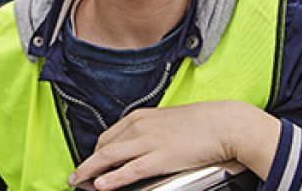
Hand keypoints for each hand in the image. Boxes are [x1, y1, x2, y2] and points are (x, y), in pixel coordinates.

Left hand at [68, 101, 281, 189]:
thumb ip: (151, 132)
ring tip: (78, 182)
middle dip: (87, 163)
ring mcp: (148, 142)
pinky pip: (129, 169)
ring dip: (89, 171)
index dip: (95, 152)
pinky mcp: (159, 157)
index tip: (89, 163)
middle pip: (103, 146)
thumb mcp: (169, 122)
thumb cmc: (203, 123)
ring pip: (108, 157)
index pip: (108, 136)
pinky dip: (112, 178)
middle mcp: (140, 127)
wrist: (224, 124)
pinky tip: (100, 185)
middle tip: (77, 176)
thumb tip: (141, 145)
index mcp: (141, 117)